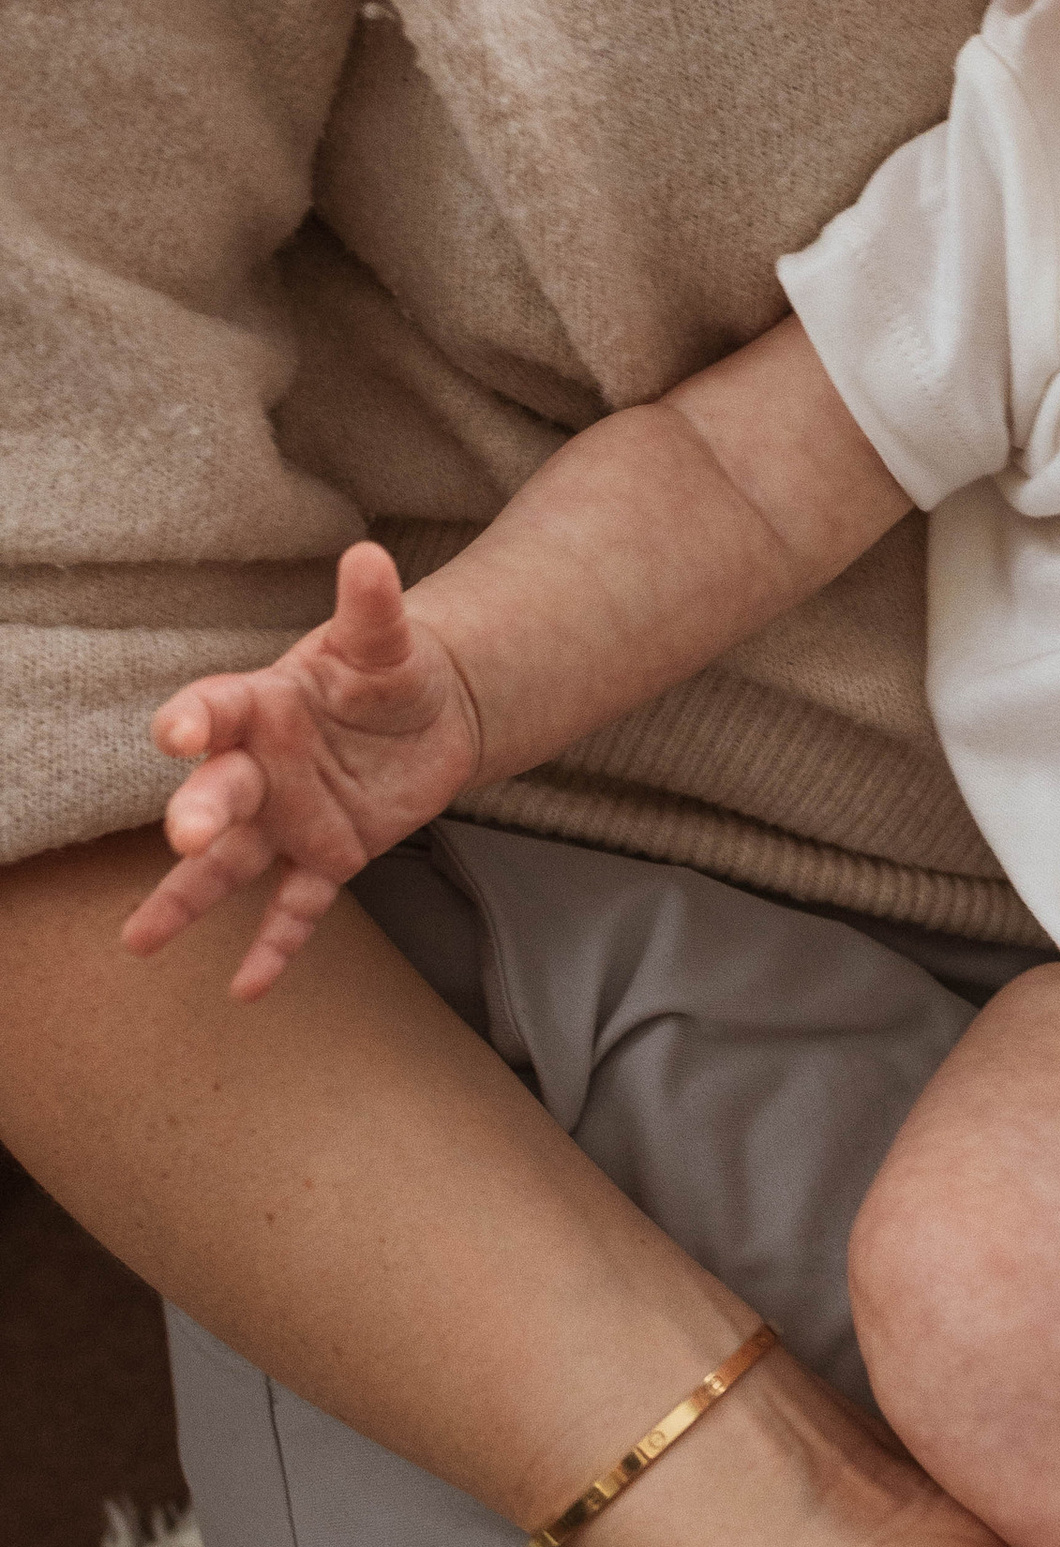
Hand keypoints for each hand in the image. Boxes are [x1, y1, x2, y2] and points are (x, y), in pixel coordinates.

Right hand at [120, 543, 482, 997]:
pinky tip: (247, 988)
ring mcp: (289, 819)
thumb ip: (374, 609)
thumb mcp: (387, 641)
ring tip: (139, 941)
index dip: (195, 718)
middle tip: (185, 835)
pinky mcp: (326, 858)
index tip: (175, 731)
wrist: (432, 716)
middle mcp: (261, 768)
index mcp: (264, 706)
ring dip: (189, 899)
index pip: (218, 710)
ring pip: (231, 865)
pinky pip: (295, 908)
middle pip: (219, 793)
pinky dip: (274, 947)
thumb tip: (370, 558)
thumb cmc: (390, 671)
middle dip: (199, 814)